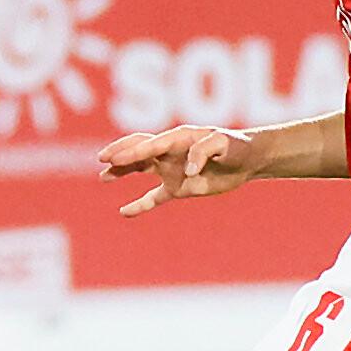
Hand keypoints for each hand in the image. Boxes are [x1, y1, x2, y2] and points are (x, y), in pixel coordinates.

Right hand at [100, 125, 257, 215]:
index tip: (114, 159)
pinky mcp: (178, 188)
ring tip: (103, 177)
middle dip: (120, 154)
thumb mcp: (223, 144)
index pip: (150, 145)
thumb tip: (188, 170)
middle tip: (102, 159)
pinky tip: (124, 212)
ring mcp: (171, 170)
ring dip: (122, 172)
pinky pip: (154, 198)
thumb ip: (204, 151)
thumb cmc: (236, 146)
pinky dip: (140, 205)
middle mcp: (170, 152)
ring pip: (140, 170)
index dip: (132, 152)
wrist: (248, 160)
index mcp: (178, 138)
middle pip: (138, 151)